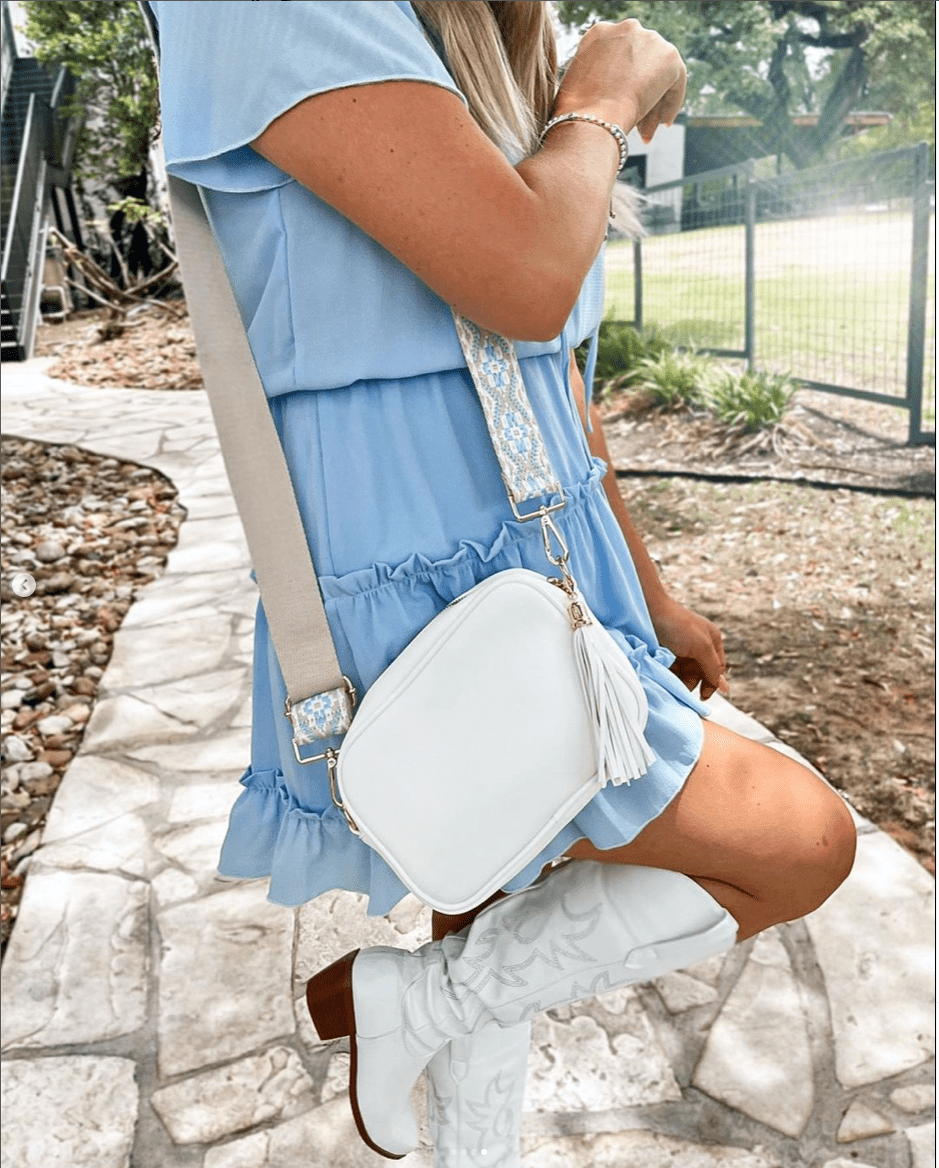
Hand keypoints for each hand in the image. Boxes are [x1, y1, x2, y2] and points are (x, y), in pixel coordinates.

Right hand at [556, 19, 686, 142]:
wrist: (592, 120)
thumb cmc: (575, 115)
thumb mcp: (576, 88)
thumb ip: (594, 79)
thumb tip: (608, 93)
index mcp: (599, 33)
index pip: (618, 56)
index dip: (622, 83)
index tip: (620, 104)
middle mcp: (626, 29)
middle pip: (641, 64)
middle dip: (640, 93)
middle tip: (637, 124)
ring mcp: (649, 40)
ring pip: (658, 73)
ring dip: (654, 103)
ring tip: (647, 131)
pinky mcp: (669, 57)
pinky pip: (676, 81)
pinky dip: (671, 103)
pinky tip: (664, 124)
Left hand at [648, 595, 727, 700]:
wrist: (647, 610)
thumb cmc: (677, 625)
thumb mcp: (701, 647)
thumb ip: (713, 668)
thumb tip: (725, 689)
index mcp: (712, 641)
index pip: (717, 670)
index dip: (711, 684)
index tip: (701, 697)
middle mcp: (699, 645)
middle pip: (700, 673)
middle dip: (691, 682)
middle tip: (680, 689)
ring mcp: (682, 648)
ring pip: (684, 673)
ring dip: (678, 680)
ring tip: (669, 680)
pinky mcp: (666, 651)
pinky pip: (671, 669)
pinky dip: (668, 674)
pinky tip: (662, 675)